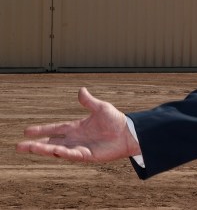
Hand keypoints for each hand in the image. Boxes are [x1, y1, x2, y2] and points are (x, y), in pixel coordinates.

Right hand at [16, 87, 140, 161]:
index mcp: (76, 127)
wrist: (129, 133)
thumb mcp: (101, 108)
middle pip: (51, 142)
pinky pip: (72, 154)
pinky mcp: (87, 155)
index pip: (55, 129)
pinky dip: (63, 152)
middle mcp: (75, 139)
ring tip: (30, 149)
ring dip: (44, 150)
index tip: (27, 131)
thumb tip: (81, 90)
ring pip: (57, 150)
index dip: (42, 130)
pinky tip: (54, 151)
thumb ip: (88, 101)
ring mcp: (80, 148)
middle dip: (35, 145)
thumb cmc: (116, 121)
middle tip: (19, 146)